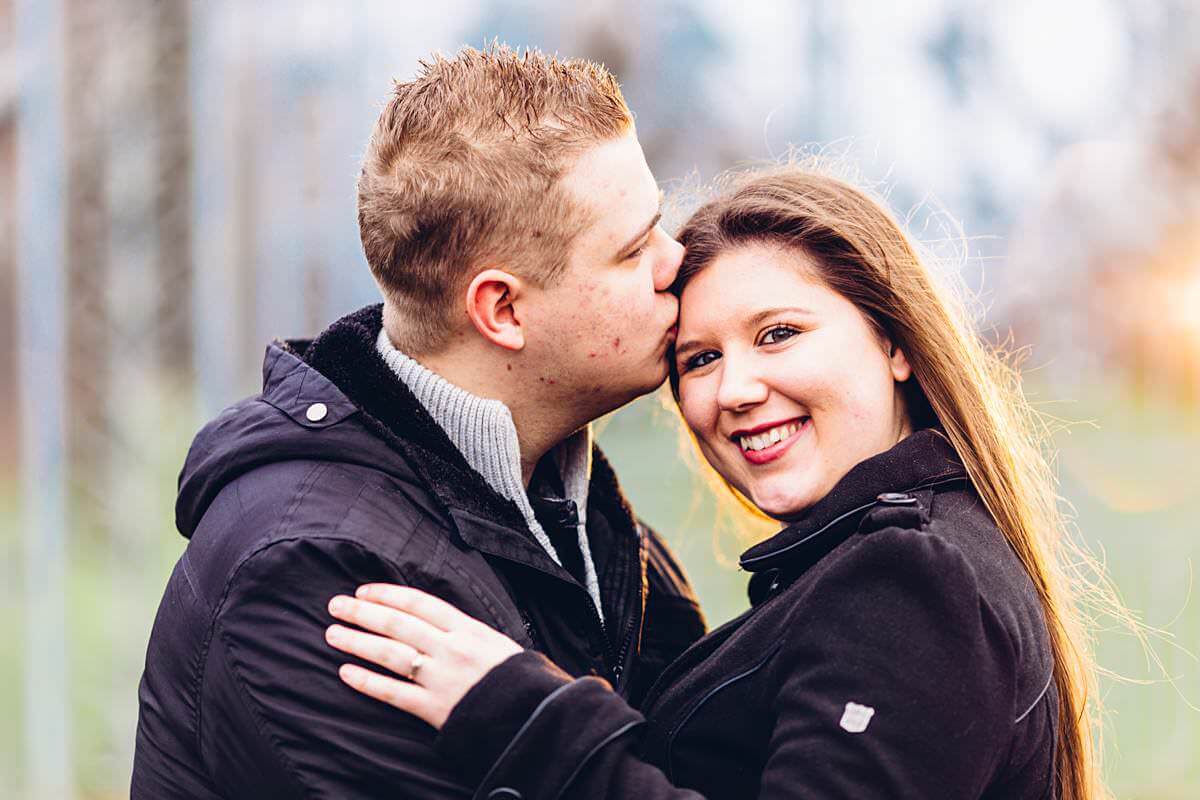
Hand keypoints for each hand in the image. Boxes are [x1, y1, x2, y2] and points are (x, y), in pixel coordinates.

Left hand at [325, 584, 523, 728]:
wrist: (533, 716)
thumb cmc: (516, 678)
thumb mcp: (495, 642)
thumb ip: (463, 631)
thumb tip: (431, 619)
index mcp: (467, 629)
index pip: (419, 604)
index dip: (388, 595)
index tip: (363, 591)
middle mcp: (451, 649)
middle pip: (398, 624)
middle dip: (363, 613)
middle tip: (336, 605)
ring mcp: (441, 679)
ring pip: (391, 654)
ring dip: (358, 642)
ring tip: (333, 634)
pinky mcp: (434, 709)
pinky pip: (394, 693)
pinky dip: (368, 682)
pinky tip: (346, 673)